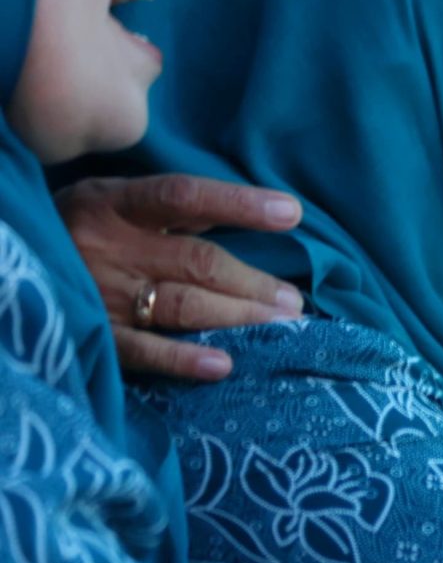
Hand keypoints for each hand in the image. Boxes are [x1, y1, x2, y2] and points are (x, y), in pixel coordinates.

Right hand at [53, 174, 302, 380]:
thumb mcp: (109, 203)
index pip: (183, 197)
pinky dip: (182, 359)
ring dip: (238, 318)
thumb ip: (167, 210)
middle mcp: (108, 245)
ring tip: (282, 328)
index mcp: (113, 203)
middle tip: (294, 304)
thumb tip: (250, 217)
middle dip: (254, 283)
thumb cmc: (75, 231)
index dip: (238, 204)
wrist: (9, 262)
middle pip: (197, 262)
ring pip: (181, 305)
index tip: (291, 212)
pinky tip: (222, 365)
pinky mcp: (89, 333)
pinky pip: (140, 350)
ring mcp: (98, 292)